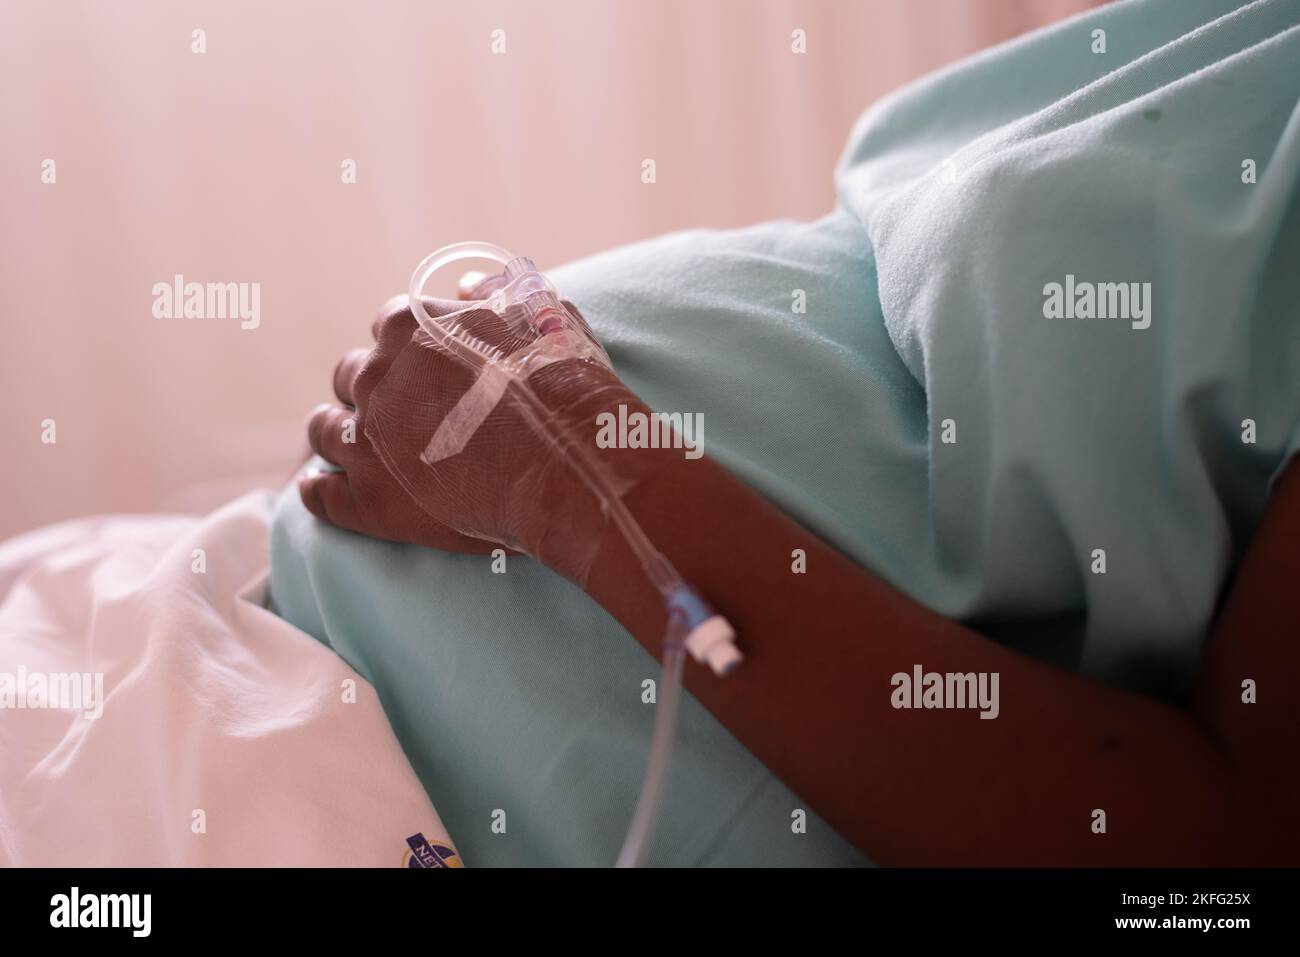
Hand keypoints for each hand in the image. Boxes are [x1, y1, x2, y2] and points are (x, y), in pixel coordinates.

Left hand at [300, 286, 643, 581]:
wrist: (566, 464)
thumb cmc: (560, 387)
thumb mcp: (539, 316)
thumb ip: (495, 294)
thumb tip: (466, 284)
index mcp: (410, 327)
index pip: (388, 326)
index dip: (410, 348)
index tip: (428, 367)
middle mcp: (376, 376)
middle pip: (350, 375)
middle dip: (372, 389)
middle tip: (401, 412)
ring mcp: (366, 440)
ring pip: (324, 430)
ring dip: (339, 434)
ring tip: (357, 450)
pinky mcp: (368, 500)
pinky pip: (320, 495)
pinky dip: (320, 491)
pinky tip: (324, 490)